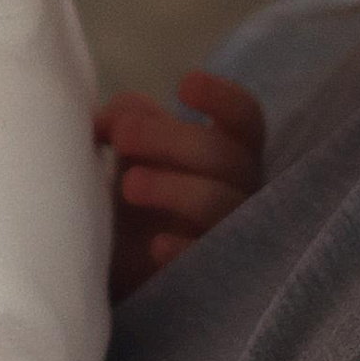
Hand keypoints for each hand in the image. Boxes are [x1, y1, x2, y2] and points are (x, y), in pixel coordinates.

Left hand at [98, 71, 265, 294]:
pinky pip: (206, 259)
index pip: (245, 119)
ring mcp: (229, 234)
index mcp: (228, 152)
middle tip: (120, 136)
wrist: (114, 266)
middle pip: (224, 156)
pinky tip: (156, 245)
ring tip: (128, 186)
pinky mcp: (208, 275)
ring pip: (219, 203)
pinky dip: (183, 249)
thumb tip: (119, 114)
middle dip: (169, 139)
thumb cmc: (136, 194)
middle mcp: (239, 189)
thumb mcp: (131, 150)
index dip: (223, 99)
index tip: (183, 85)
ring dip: (173, 188)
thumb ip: (129, 119)